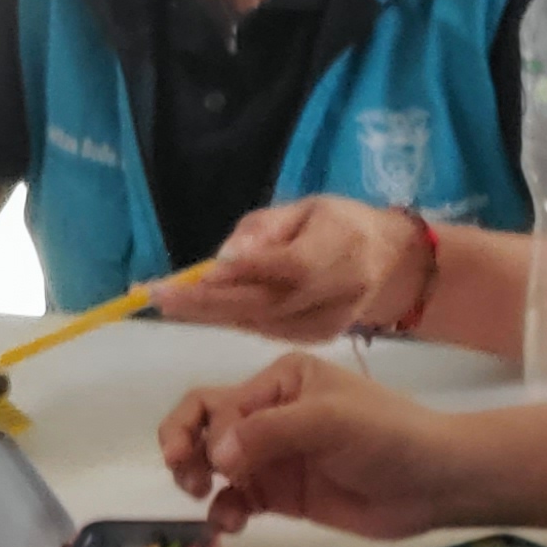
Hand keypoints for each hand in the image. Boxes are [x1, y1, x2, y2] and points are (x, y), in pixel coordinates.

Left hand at [157, 197, 432, 343]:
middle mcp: (338, 290)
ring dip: (210, 313)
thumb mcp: (304, 209)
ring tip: (167, 300)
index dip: (247, 271)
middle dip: (207, 302)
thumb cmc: (338, 224)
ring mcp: (330, 320)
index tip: (202, 271)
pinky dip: (233, 319)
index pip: (290, 266)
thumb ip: (264, 231)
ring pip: (260, 322)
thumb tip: (225, 258)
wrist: (387, 261)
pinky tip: (204, 309)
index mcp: (340, 248)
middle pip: (266, 303)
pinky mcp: (319, 338)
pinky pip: (266, 330)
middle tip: (160, 295)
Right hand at [157, 353, 484, 538]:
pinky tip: (230, 525)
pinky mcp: (279, 494)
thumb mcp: (329, 421)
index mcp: (280, 380)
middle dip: (183, 447)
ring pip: (211, 463)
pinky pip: (234, 499)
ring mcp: (273, 456)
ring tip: (204, 501)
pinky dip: (223, 511)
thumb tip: (213, 455)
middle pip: (203, 423)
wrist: (434, 486)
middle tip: (183, 476)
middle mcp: (269, 413)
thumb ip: (268, 432)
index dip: (211, 433)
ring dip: (198, 480)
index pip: (220, 402)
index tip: (226, 466)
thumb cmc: (388, 437)